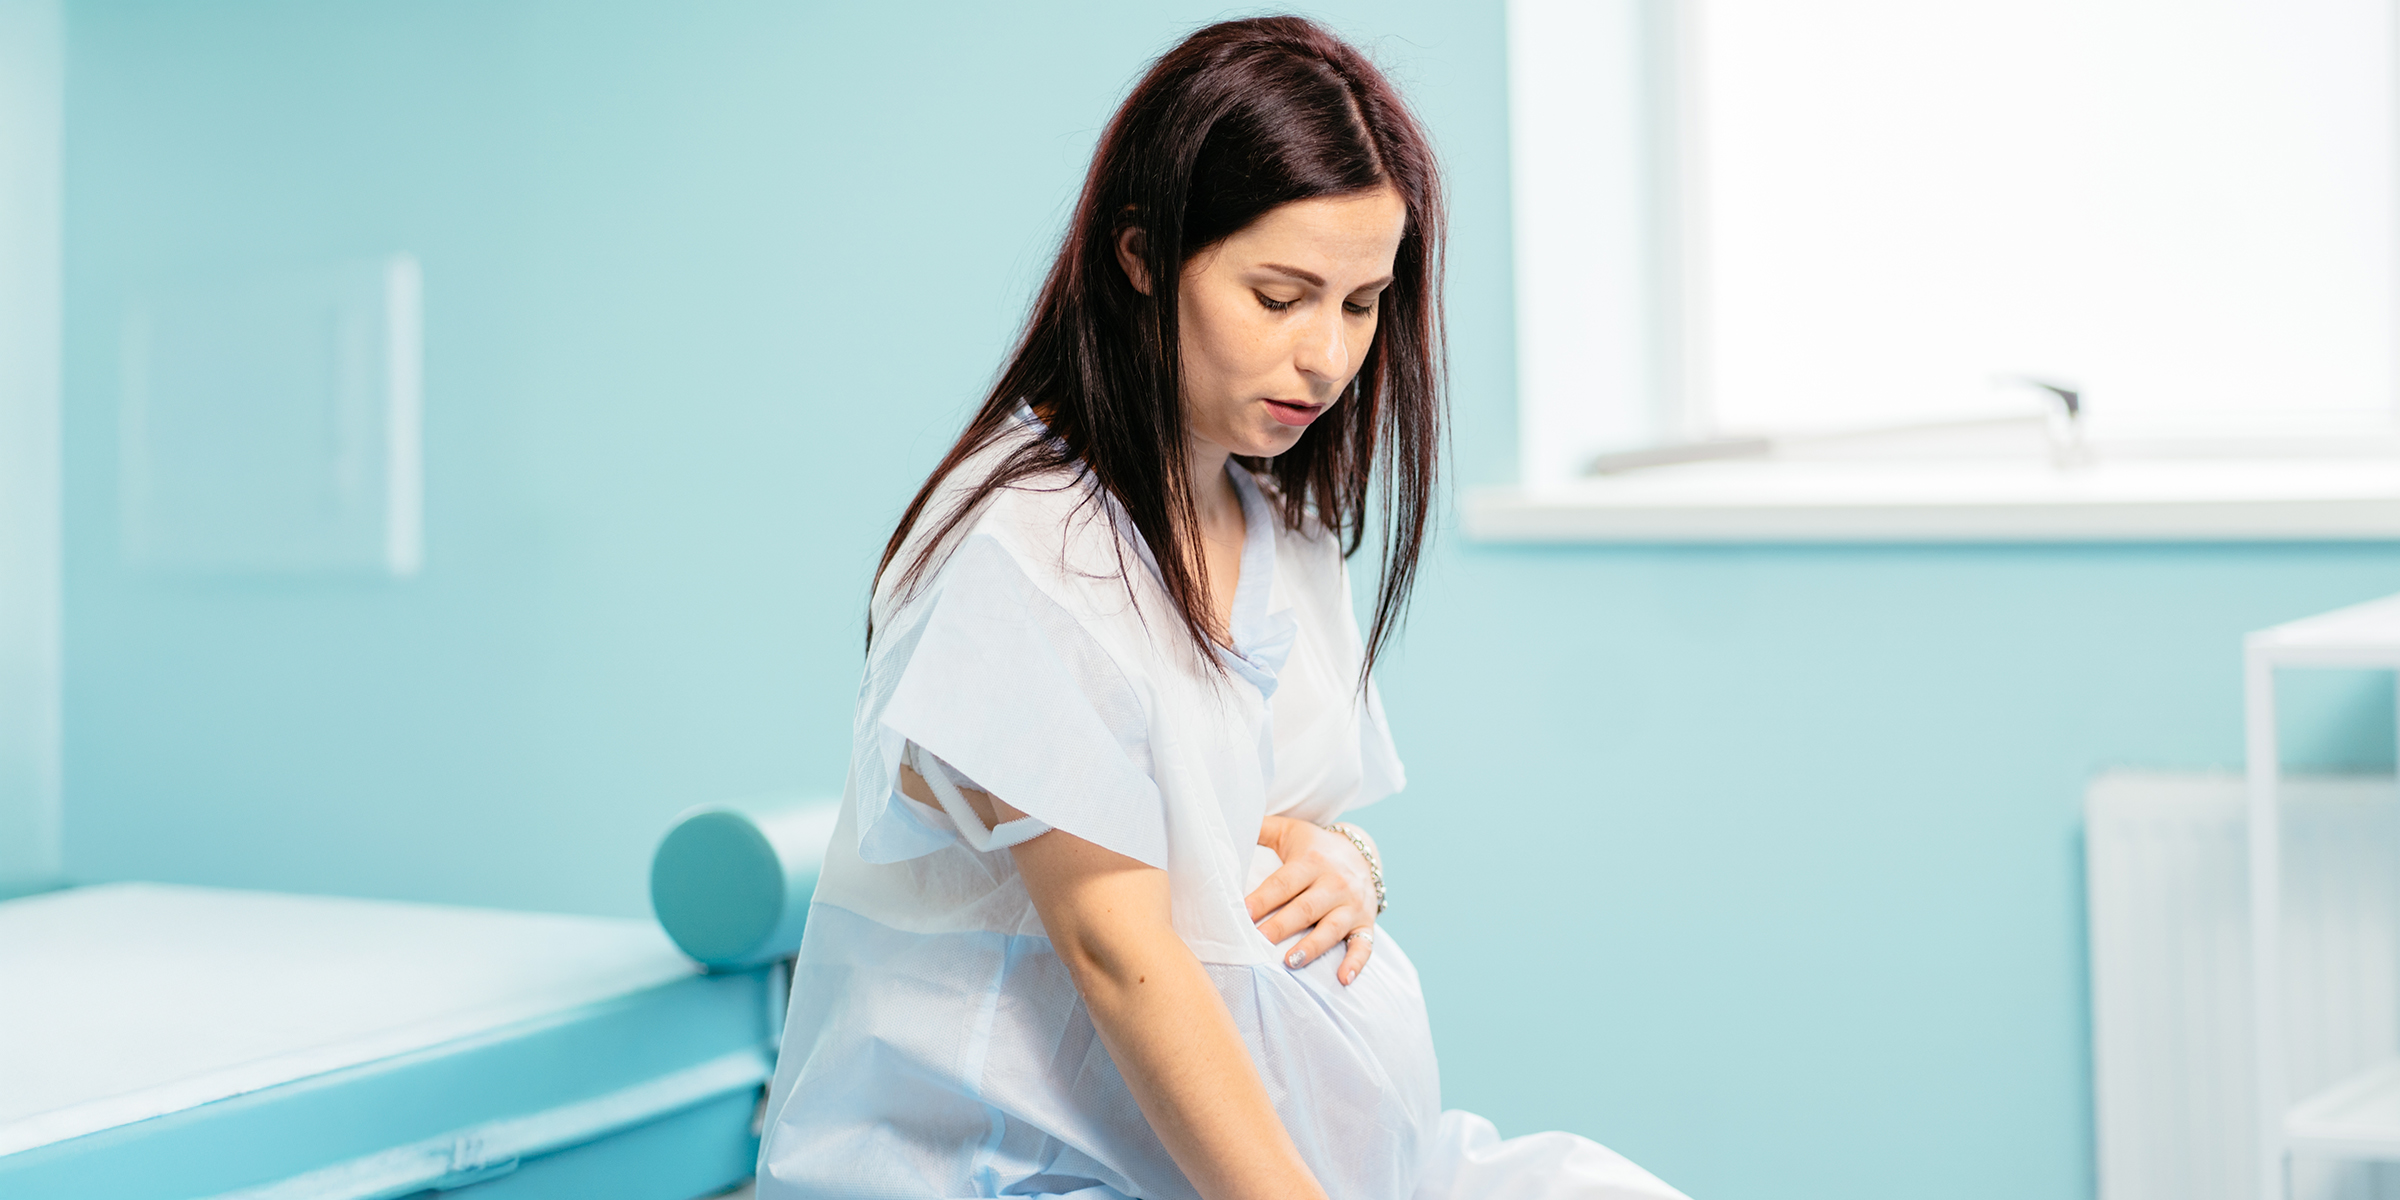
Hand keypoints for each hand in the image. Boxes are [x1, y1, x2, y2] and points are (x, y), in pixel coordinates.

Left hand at [1246, 815, 1377, 984]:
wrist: (1363, 853)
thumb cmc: (1315, 846)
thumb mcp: (1290, 831)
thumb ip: (1261, 829)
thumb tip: (1227, 821)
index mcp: (1312, 861)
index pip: (1284, 882)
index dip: (1263, 898)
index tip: (1241, 913)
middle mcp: (1334, 883)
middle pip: (1306, 907)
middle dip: (1281, 926)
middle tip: (1257, 942)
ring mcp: (1352, 905)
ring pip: (1332, 928)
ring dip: (1312, 946)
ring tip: (1290, 961)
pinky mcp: (1365, 923)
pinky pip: (1364, 945)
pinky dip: (1356, 963)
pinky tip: (1343, 980)